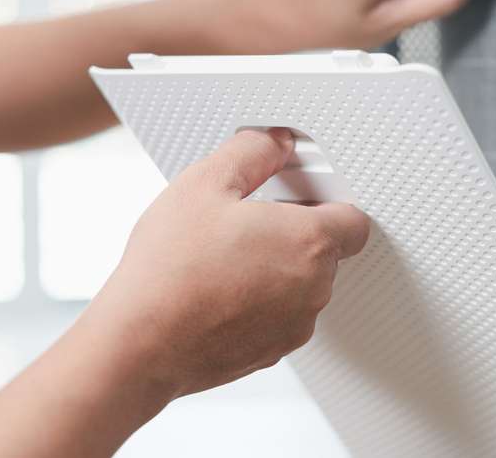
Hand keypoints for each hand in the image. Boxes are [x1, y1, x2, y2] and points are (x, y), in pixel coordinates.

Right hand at [87, 128, 370, 398]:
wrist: (141, 343)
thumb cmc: (170, 270)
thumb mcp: (205, 183)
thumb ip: (252, 152)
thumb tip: (275, 143)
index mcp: (309, 241)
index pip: (354, 219)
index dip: (326, 202)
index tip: (295, 197)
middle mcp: (314, 288)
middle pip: (326, 252)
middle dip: (293, 234)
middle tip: (245, 224)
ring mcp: (295, 326)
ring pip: (302, 286)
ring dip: (276, 270)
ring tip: (224, 259)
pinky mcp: (272, 352)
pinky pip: (279, 317)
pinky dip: (259, 303)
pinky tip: (218, 291)